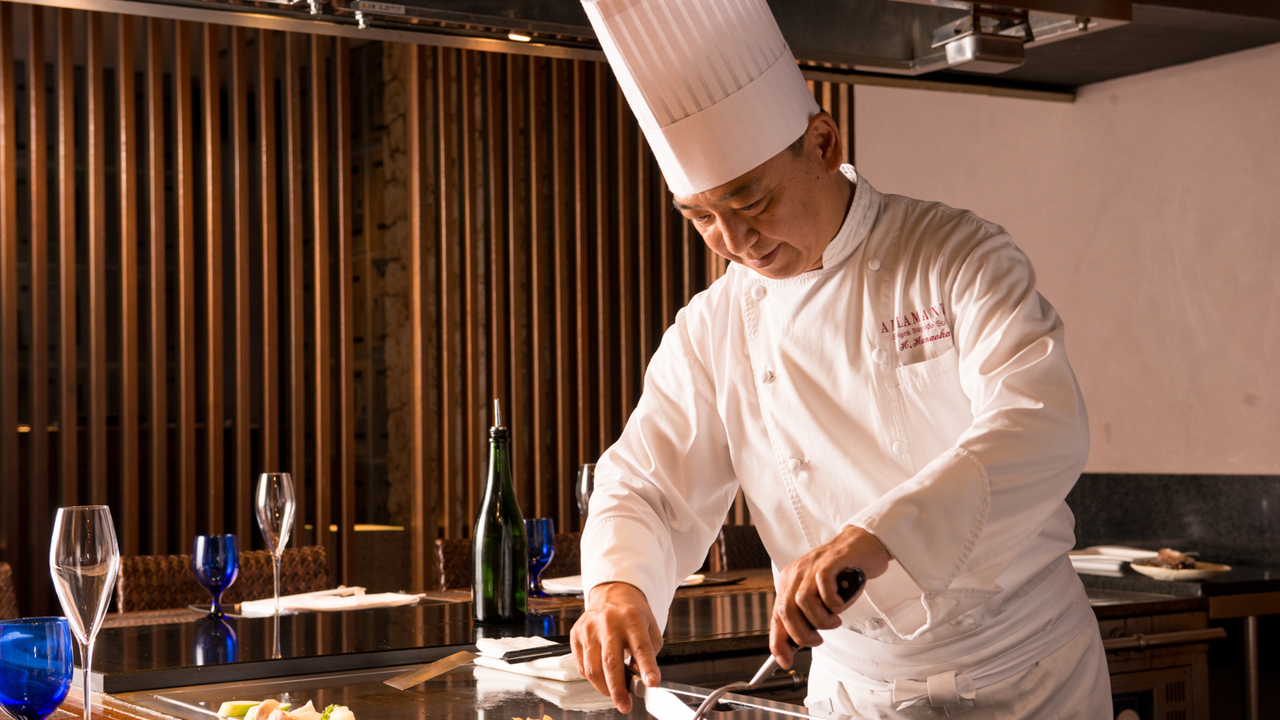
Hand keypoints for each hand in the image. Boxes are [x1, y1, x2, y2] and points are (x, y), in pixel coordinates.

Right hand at [570, 582, 663, 712]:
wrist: (612, 595)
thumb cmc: (632, 615)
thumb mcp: (650, 629)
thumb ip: (648, 654)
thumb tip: (638, 679)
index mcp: (632, 618)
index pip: (640, 647)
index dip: (647, 667)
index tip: (651, 684)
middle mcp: (609, 622)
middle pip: (611, 662)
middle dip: (618, 689)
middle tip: (625, 705)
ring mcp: (589, 628)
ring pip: (593, 668)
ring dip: (605, 688)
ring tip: (615, 694)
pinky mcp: (576, 635)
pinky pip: (582, 666)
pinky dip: (593, 678)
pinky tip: (602, 678)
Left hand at [770, 525, 890, 667]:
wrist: (861, 545)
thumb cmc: (842, 575)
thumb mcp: (820, 598)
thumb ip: (808, 616)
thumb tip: (797, 644)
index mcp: (789, 583)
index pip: (776, 616)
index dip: (778, 642)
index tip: (785, 660)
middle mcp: (797, 574)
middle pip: (786, 610)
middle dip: (802, 634)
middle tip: (818, 639)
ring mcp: (812, 566)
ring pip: (803, 601)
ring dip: (820, 619)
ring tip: (834, 619)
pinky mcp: (830, 561)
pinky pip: (822, 584)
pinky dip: (830, 601)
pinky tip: (838, 604)